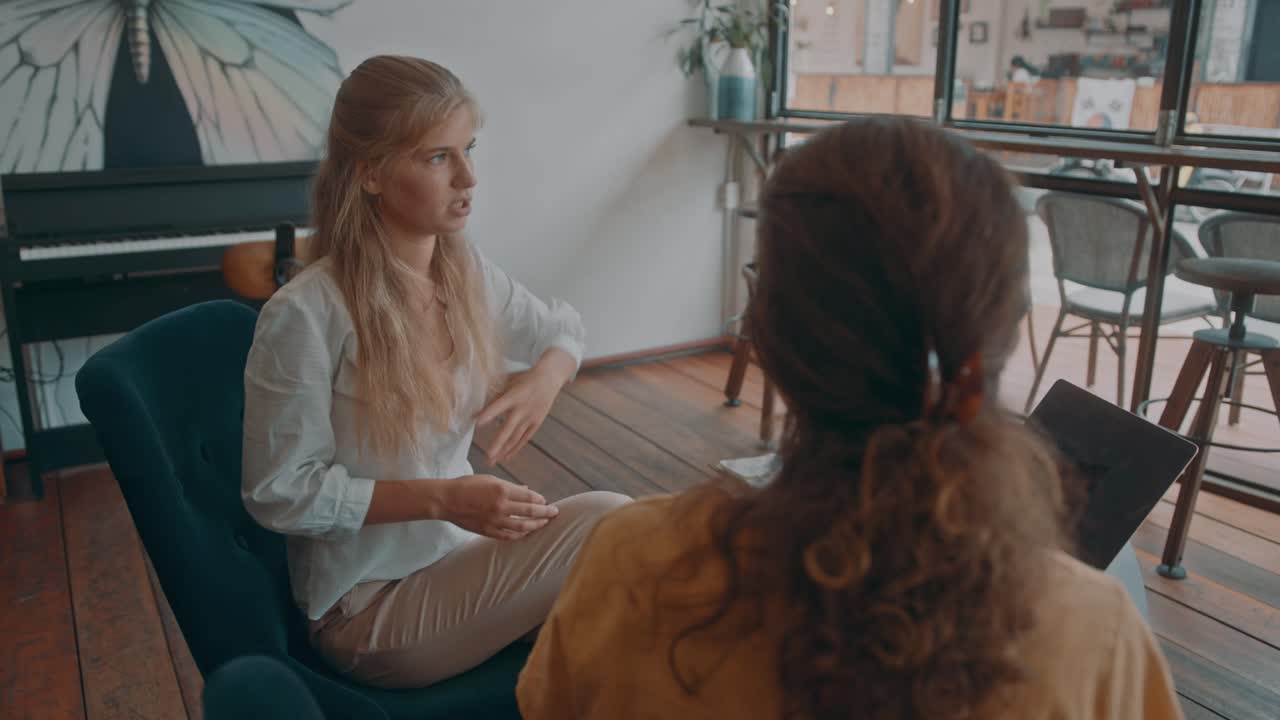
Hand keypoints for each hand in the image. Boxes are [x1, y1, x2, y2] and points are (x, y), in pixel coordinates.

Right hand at [441, 474, 557, 539]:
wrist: (446, 500)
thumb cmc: (467, 485)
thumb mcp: (490, 479)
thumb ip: (510, 486)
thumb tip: (526, 490)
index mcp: (501, 489)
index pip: (528, 496)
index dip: (540, 500)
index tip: (546, 501)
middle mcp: (500, 506)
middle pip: (530, 511)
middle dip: (545, 512)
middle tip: (555, 512)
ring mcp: (494, 520)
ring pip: (522, 526)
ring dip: (536, 525)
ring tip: (544, 523)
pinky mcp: (488, 531)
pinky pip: (508, 536)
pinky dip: (520, 535)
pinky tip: (526, 533)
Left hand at [476, 350, 574, 463]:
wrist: (549, 378)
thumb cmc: (524, 379)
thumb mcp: (508, 384)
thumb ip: (492, 398)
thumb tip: (474, 412)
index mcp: (514, 396)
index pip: (498, 406)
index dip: (488, 414)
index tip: (477, 422)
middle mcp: (522, 408)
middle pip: (508, 429)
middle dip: (498, 443)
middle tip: (488, 456)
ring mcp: (531, 417)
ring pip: (516, 437)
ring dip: (504, 450)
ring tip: (492, 461)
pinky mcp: (536, 423)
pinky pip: (524, 438)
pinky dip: (515, 448)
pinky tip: (506, 457)